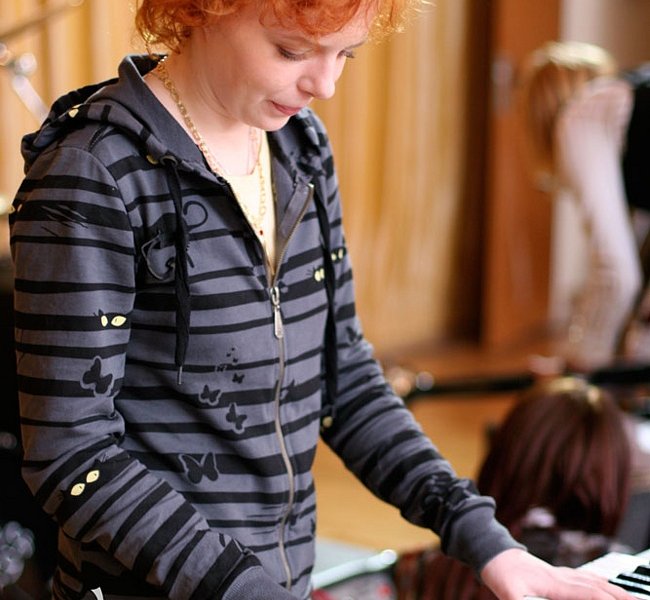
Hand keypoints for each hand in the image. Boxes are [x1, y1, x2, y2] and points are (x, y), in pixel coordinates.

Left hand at [480, 549, 635, 598]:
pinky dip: (602, 583)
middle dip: (621, 596)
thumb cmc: (502, 575)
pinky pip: (586, 578)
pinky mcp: (558, 573)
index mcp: (555, 584)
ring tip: (633, 597)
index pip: (589, 594)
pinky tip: (607, 585)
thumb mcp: (510, 596)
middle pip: (599, 587)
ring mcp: (562, 573)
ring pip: (595, 581)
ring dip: (615, 590)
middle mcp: (563, 577)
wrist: (495, 553)